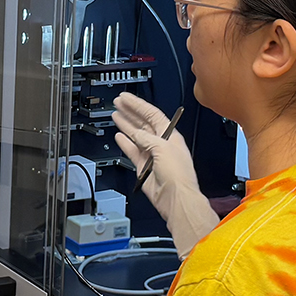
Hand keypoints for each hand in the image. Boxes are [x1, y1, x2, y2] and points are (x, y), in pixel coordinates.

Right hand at [112, 93, 220, 257]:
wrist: (175, 198)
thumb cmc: (178, 175)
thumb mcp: (162, 148)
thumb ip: (147, 138)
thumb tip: (135, 134)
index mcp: (170, 135)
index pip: (152, 114)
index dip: (138, 105)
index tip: (126, 98)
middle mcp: (161, 144)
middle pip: (143, 123)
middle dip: (131, 112)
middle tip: (119, 103)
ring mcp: (152, 155)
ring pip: (136, 136)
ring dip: (126, 125)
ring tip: (116, 115)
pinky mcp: (144, 167)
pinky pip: (133, 151)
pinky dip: (125, 143)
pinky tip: (119, 135)